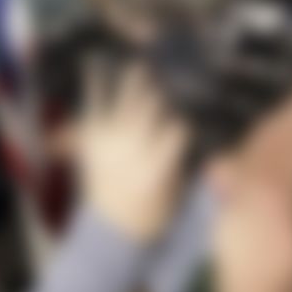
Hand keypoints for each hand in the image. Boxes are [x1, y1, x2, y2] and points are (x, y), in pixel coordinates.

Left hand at [77, 64, 188, 242]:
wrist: (112, 230)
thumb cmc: (153, 214)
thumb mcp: (177, 192)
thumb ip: (184, 161)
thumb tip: (200, 132)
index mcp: (157, 167)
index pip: (176, 131)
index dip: (185, 120)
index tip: (194, 110)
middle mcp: (133, 150)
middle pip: (150, 110)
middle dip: (160, 92)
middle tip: (170, 72)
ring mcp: (109, 141)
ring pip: (124, 102)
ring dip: (132, 81)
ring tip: (140, 61)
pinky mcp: (91, 138)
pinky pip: (92, 106)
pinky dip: (94, 83)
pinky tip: (93, 60)